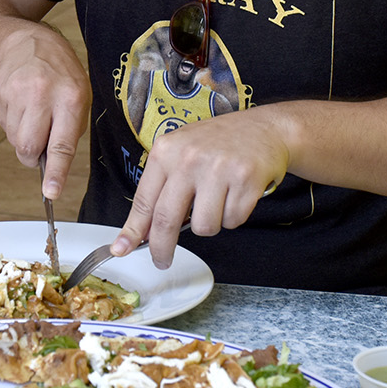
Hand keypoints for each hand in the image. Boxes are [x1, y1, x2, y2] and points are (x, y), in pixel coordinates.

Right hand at [0, 26, 90, 199]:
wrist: (23, 42)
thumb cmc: (59, 73)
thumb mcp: (80, 94)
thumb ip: (70, 129)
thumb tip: (53, 165)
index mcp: (71, 97)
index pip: (62, 143)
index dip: (56, 172)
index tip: (51, 192)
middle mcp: (42, 95)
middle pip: (29, 147)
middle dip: (33, 156)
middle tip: (39, 145)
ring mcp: (15, 93)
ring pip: (14, 140)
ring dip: (23, 138)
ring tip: (32, 114)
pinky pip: (3, 126)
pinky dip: (12, 124)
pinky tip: (20, 105)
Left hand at [115, 109, 290, 267]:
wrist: (264, 127)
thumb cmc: (219, 143)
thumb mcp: (182, 152)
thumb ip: (163, 186)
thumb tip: (143, 230)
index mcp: (166, 150)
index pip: (144, 200)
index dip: (132, 230)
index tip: (121, 249)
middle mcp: (189, 158)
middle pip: (166, 220)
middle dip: (162, 248)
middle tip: (163, 260)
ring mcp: (218, 168)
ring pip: (203, 226)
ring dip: (211, 223)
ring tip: (219, 199)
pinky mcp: (245, 179)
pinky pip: (232, 221)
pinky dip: (235, 215)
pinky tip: (237, 194)